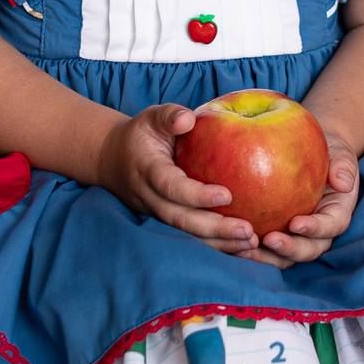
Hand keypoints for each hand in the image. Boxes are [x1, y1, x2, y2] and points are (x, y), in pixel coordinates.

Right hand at [96, 103, 258, 252]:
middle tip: (247, 230)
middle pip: (181, 219)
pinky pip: (190, 238)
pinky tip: (243, 247)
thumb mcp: (150, 117)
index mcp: (148, 170)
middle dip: (214, 228)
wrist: (113, 160)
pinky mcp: (165, 223)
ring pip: (186, 234)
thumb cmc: (141, 136)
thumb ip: (169, 115)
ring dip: (218, 243)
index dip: (196, 195)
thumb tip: (188, 119)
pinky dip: (216, 245)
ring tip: (250, 242)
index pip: (170, 186)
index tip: (227, 195)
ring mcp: (156, 214)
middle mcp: (150, 197)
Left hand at [220, 127, 360, 270]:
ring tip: (243, 248)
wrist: (315, 153)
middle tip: (268, 240)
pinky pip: (262, 247)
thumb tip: (344, 182)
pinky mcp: (275, 234)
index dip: (315, 229)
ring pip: (283, 257)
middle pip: (307, 250)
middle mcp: (317, 232)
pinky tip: (227, 239)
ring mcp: (296, 237)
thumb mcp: (340, 153)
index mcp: (336, 214)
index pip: (330, 227)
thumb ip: (343, 166)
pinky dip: (247, 247)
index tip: (296, 223)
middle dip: (288, 250)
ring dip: (265, 257)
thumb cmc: (330, 151)